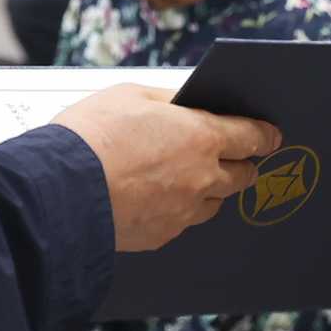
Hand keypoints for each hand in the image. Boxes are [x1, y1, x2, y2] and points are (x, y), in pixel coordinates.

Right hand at [53, 84, 278, 251]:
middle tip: (238, 158)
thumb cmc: (91, 136)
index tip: (271, 136)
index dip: (263, 135)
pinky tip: (157, 199)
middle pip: (241, 175)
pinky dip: (179, 210)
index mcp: (200, 136)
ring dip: (211, 189)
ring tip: (192, 179)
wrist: (60, 192)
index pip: (250, 136)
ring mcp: (183, 212)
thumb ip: (167, 100)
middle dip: (243, 164)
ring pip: (214, 203)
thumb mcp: (131, 95)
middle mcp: (201, 178)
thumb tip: (185, 103)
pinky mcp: (161, 236)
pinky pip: (183, 222)